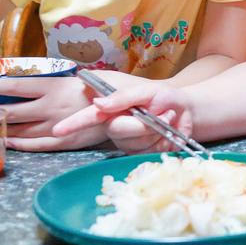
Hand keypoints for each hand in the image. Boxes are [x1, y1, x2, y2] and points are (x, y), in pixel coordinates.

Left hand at [0, 76, 109, 150]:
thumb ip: (66, 81)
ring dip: (4, 128)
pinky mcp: (66, 142)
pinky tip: (11, 142)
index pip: (20, 85)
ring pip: (23, 129)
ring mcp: (58, 125)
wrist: (135, 110)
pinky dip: (21, 144)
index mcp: (58, 87)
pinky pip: (37, 145)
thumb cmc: (115, 87)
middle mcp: (54, 106)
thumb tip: (47, 81)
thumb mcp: (89, 76)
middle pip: (15, 110)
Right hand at [53, 82, 195, 154]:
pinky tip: (167, 133)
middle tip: (162, 113)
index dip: (74, 124)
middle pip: (120, 130)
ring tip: (166, 120)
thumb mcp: (147, 91)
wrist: (186, 112)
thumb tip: (98, 104)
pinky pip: (150, 151)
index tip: (58, 130)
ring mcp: (128, 142)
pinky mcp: (140, 153)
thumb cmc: (165, 98)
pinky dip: (164, 141)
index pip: (90, 117)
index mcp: (114, 109)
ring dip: (158, 130)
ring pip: (138, 141)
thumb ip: (123, 97)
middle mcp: (117, 126)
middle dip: (144, 123)